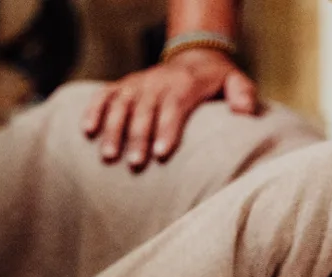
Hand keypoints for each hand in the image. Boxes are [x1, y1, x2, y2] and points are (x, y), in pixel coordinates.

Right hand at [82, 48, 257, 169]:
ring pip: (121, 105)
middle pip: (145, 111)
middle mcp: (157, 82)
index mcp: (184, 85)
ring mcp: (137, 84)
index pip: (173, 107)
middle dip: (138, 137)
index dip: (166, 129)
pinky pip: (104, 95)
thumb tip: (245, 112)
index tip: (160, 153)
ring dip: (113, 130)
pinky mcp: (122, 86)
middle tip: (134, 164)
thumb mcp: (234, 80)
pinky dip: (93, 110)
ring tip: (109, 156)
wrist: (192, 57)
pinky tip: (87, 131)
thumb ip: (242, 93)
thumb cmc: (213, 81)